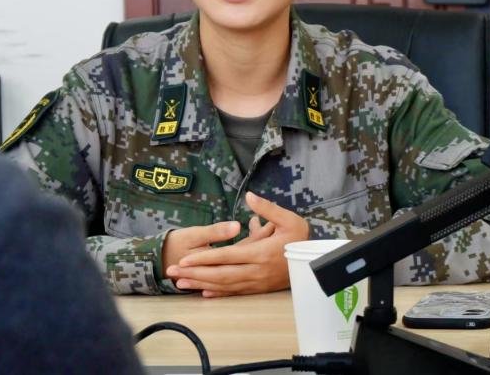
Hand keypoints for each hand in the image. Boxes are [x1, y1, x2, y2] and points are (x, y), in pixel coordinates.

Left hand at [165, 191, 309, 297]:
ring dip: (201, 285)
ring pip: (225, 286)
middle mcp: (255, 271)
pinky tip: (204, 293)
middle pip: (220, 275)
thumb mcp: (288, 218)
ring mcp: (256, 282)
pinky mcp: (259, 288)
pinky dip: (218, 293)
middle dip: (194, 274)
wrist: (316, 264)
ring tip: (181, 284)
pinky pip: (235, 292)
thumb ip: (267, 208)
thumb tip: (249, 196)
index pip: (226, 257)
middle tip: (173, 273)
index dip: (204, 259)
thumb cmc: (301, 238)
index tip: (185, 260)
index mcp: (260, 253)